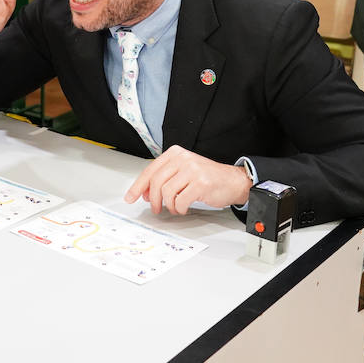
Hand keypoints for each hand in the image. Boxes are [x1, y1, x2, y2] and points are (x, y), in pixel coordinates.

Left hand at [123, 146, 253, 215]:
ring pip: (167, 192)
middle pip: (156, 181)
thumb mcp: (183, 171)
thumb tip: (145, 192)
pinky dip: (179, 208)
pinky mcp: (201, 183)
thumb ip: (164, 178)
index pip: (151, 170)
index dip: (138, 186)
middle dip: (153, 199)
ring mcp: (193, 170)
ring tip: (174, 208)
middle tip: (155, 208)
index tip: (131, 197)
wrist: (232, 181)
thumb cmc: (207, 177)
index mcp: (176, 153)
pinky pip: (180, 201)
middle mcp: (183, 158)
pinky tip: (183, 208)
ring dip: (168, 205)